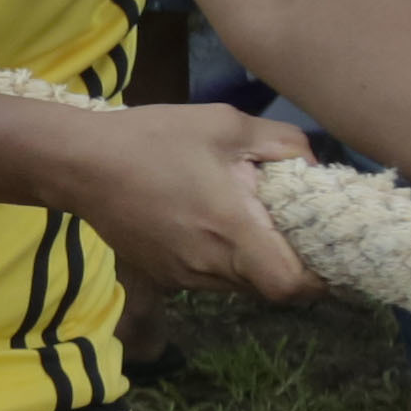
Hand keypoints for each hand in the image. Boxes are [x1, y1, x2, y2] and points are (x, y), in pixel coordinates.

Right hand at [59, 102, 320, 304]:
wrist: (81, 164)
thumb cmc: (155, 139)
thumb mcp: (226, 123)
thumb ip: (282, 143)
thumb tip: (313, 165)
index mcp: (231, 229)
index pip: (290, 285)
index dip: (318, 280)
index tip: (329, 257)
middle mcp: (210, 265)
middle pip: (269, 288)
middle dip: (290, 264)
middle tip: (296, 229)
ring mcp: (184, 276)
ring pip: (240, 285)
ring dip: (256, 262)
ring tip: (250, 222)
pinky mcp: (164, 275)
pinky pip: (211, 278)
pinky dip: (225, 260)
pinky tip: (211, 224)